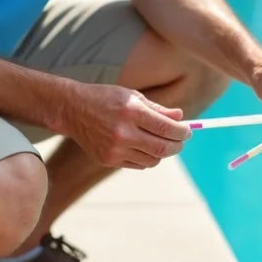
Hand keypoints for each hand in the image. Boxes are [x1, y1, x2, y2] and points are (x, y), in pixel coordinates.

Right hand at [61, 83, 191, 168]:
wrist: (73, 110)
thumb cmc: (106, 99)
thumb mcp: (132, 96)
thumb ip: (158, 109)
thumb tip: (181, 118)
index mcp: (131, 111)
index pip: (165, 128)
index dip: (182, 131)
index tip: (188, 131)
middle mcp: (122, 132)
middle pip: (161, 148)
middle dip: (177, 145)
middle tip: (181, 140)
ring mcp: (114, 149)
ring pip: (152, 160)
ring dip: (162, 153)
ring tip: (161, 142)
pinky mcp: (108, 160)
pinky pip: (138, 164)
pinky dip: (147, 158)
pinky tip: (144, 146)